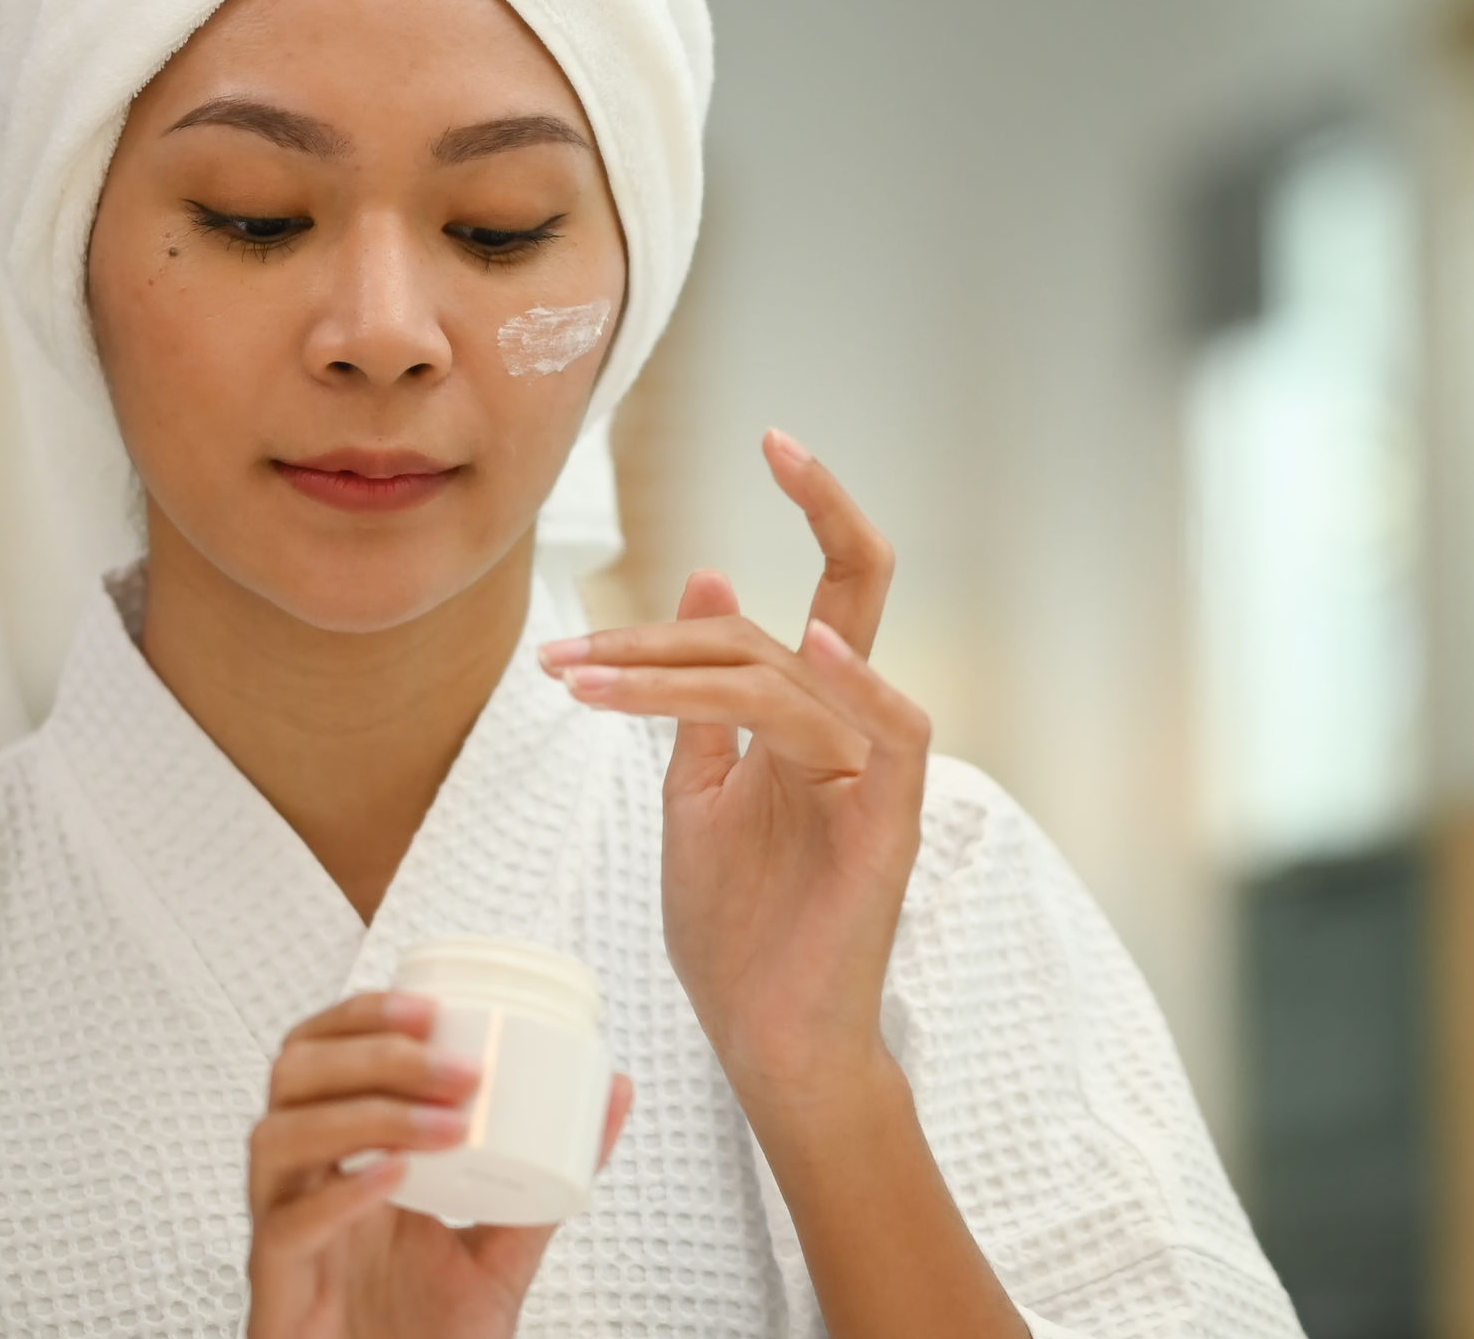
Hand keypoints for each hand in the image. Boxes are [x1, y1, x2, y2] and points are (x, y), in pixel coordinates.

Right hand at [243, 990, 632, 1338]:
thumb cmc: (433, 1337)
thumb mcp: (506, 1242)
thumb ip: (556, 1173)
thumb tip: (614, 1091)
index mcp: (345, 1159)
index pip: (322, 1053)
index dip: (363, 1017)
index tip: (435, 1008)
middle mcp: (303, 1184)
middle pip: (292, 1076)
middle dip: (372, 1052)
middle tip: (455, 1068)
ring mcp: (283, 1234)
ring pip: (277, 1138)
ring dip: (366, 1114)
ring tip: (445, 1123)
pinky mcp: (276, 1290)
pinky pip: (284, 1227)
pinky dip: (339, 1194)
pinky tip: (395, 1178)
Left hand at [540, 429, 929, 1113]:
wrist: (764, 1041)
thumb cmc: (739, 931)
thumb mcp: (698, 797)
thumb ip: (698, 704)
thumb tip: (709, 581)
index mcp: (815, 715)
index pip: (832, 586)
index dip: (817, 506)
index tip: (773, 433)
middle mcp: (855, 727)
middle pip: (845, 592)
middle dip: (818, 505)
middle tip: (769, 438)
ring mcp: (877, 772)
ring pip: (794, 669)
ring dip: (677, 664)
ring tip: (581, 680)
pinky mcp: (892, 822)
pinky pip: (890, 729)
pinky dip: (852, 682)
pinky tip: (805, 643)